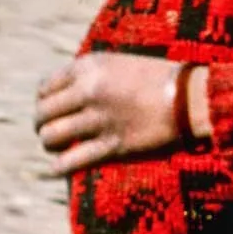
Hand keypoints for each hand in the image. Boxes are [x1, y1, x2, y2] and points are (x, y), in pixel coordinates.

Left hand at [34, 54, 207, 175]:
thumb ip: (89, 76)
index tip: (51, 111)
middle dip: (42, 126)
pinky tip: (58, 168)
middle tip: (50, 132)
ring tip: (58, 148)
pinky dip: (59, 167)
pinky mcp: (112, 146)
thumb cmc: (157, 80)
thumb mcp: (118, 65)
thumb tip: (63, 96)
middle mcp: (88, 90)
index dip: (44, 102)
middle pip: (42, 114)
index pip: (45, 88)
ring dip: (50, 145)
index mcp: (88, 67)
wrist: (190, 98)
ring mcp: (99, 119)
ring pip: (51, 137)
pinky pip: (70, 161)